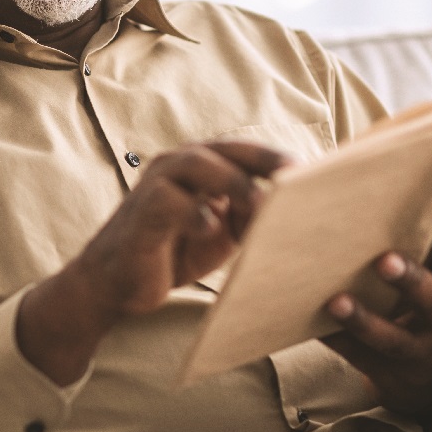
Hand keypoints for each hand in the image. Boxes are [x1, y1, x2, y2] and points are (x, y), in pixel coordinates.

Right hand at [18, 140, 290, 383]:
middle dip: (265, 161)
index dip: (278, 158)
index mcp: (200, 166)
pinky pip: (171, 203)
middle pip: (227, 149)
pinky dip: (196, 214)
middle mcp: (178, 165)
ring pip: (199, 165)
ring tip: (261, 207)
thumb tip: (293, 210)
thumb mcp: (221, 232)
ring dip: (234, 183)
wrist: (115, 283)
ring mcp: (157, 185)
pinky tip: (211, 231)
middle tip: (298, 177)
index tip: (316, 172)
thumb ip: (248, 214)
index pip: (245, 151)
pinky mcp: (142, 212)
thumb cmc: (171, 251)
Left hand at [321, 213, 431, 415]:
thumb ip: (424, 258)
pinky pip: (358, 357)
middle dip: (410, 281)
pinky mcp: (389, 374)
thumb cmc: (425, 314)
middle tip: (384, 260)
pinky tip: (313, 324)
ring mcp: (420, 356)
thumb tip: (381, 204)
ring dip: (363, 320)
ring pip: (392, 340)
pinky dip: (336, 340)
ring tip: (336, 301)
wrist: (427, 382)